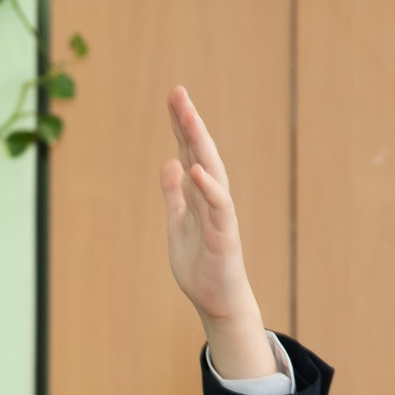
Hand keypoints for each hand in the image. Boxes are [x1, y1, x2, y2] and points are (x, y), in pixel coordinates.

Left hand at [159, 86, 271, 377]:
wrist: (216, 301)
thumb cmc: (200, 264)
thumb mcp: (177, 223)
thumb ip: (174, 194)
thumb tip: (171, 163)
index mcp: (198, 194)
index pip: (189, 151)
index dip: (181, 125)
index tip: (174, 96)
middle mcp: (211, 197)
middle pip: (200, 152)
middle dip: (190, 123)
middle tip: (179, 93)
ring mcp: (219, 214)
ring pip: (211, 171)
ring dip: (200, 144)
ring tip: (189, 117)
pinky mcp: (224, 235)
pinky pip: (218, 206)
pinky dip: (208, 186)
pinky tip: (195, 167)